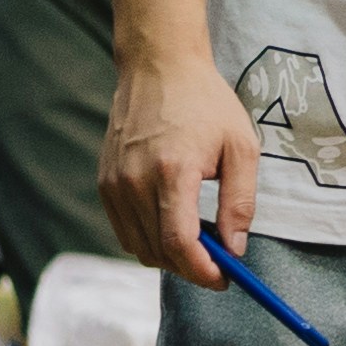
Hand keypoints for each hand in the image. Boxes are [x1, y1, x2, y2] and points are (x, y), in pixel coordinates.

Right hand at [99, 49, 259, 284]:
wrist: (158, 67)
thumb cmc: (205, 103)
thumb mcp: (241, 147)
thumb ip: (240, 203)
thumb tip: (235, 249)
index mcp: (172, 171)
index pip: (180, 245)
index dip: (204, 272)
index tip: (225, 278)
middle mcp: (135, 181)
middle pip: (159, 253)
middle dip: (191, 267)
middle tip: (218, 259)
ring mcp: (114, 183)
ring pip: (139, 248)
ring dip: (169, 256)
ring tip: (197, 235)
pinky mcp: (104, 183)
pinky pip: (125, 231)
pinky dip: (148, 239)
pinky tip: (171, 220)